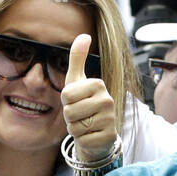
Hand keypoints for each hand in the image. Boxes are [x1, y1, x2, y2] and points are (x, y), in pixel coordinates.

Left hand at [61, 34, 116, 162]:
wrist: (97, 131)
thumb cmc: (84, 103)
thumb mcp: (77, 80)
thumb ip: (77, 58)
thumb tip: (84, 35)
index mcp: (98, 84)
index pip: (67, 94)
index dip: (66, 101)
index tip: (76, 101)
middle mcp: (107, 100)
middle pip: (70, 112)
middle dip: (70, 117)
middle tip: (80, 115)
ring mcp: (110, 120)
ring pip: (76, 127)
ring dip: (75, 129)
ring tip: (85, 125)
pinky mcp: (109, 137)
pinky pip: (83, 140)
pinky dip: (83, 140)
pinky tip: (91, 136)